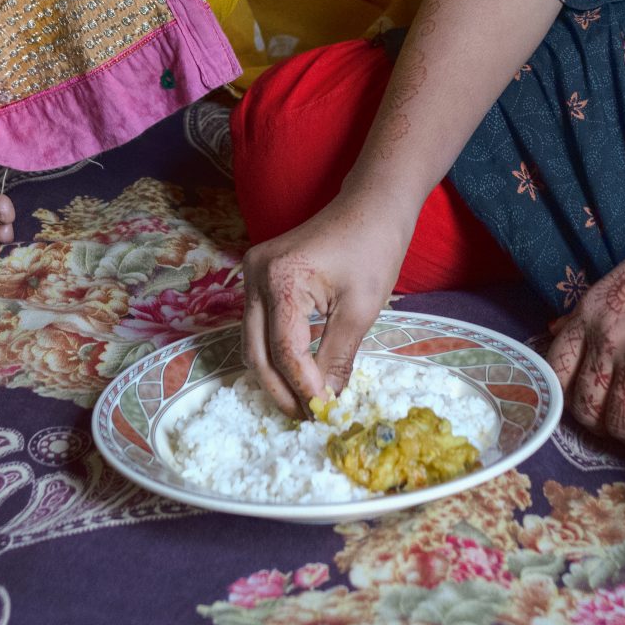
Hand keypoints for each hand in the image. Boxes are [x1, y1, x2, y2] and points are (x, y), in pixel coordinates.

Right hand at [240, 201, 414, 417]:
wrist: (370, 206)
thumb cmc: (373, 249)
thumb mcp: (361, 308)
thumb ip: (338, 357)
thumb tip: (327, 402)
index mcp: (281, 278)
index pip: (285, 350)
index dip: (303, 386)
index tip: (324, 413)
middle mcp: (255, 275)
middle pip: (257, 351)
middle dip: (281, 390)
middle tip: (307, 419)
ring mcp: (251, 274)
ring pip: (253, 343)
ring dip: (275, 376)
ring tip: (303, 403)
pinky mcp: (258, 277)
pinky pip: (259, 326)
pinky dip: (275, 354)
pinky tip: (296, 374)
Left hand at [547, 220, 624, 447]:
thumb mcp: (620, 279)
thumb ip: (587, 312)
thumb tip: (553, 330)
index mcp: (589, 310)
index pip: (556, 372)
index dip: (569, 399)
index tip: (591, 406)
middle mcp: (606, 332)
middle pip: (586, 407)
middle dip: (604, 425)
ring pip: (621, 422)